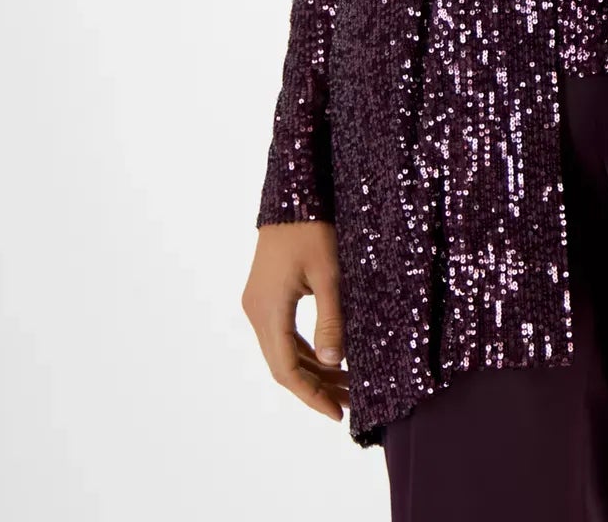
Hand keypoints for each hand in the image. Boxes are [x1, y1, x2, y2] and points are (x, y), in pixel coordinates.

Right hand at [242, 221, 349, 422]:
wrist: (292, 193)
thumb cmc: (313, 228)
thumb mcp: (330, 274)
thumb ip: (331, 320)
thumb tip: (334, 364)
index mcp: (268, 311)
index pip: (286, 370)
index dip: (312, 396)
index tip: (338, 414)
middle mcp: (257, 312)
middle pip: (284, 365)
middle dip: (317, 387)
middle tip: (351, 402)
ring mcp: (259, 304)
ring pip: (284, 351)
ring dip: (313, 370)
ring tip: (347, 385)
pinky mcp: (266, 296)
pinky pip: (284, 334)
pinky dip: (306, 351)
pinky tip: (330, 359)